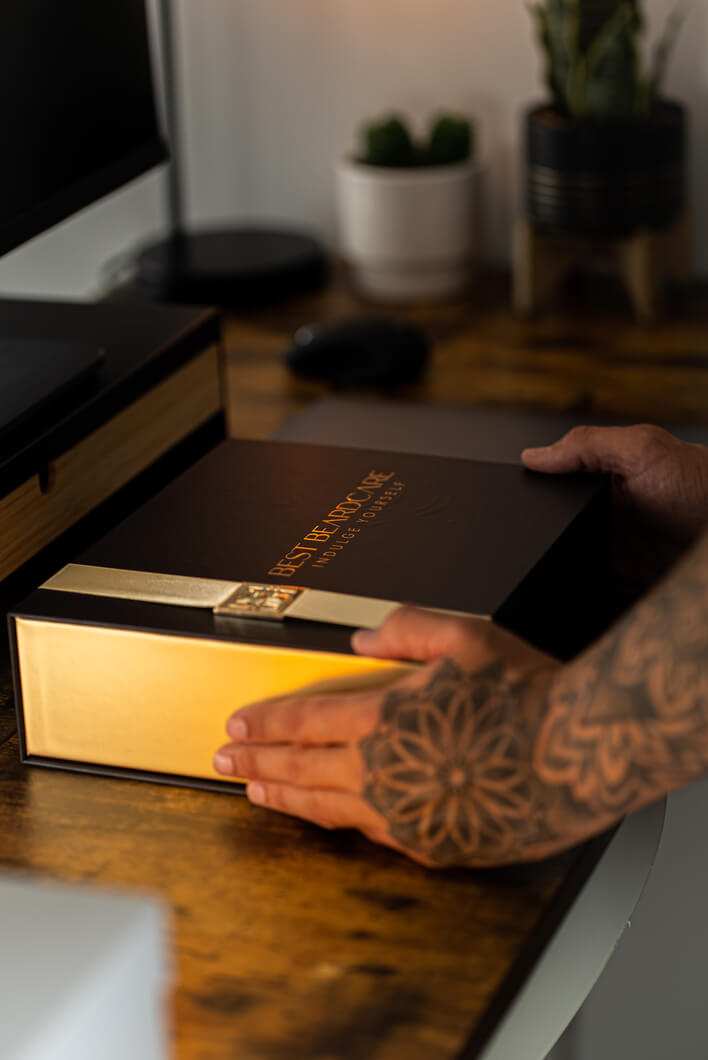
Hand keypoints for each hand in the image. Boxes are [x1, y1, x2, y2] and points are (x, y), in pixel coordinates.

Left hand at [214, 607, 568, 867]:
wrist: (577, 757)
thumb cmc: (526, 696)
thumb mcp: (465, 637)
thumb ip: (406, 630)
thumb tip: (362, 640)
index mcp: (383, 718)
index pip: (303, 722)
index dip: (264, 723)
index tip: (235, 726)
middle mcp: (383, 772)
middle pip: (299, 768)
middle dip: (255, 761)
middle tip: (222, 762)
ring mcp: (404, 815)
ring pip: (324, 808)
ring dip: (284, 797)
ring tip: (257, 791)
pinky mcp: (430, 845)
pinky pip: (370, 835)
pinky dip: (337, 822)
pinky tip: (328, 816)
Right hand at [523, 425, 707, 595]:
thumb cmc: (703, 486)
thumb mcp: (642, 448)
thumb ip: (587, 445)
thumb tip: (534, 455)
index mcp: (605, 479)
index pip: (555, 486)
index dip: (531, 494)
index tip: (507, 504)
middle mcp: (606, 516)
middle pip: (554, 530)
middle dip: (536, 539)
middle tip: (520, 547)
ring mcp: (614, 553)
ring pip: (565, 564)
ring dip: (553, 570)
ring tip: (540, 573)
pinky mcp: (626, 586)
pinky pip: (591, 595)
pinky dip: (577, 598)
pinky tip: (565, 596)